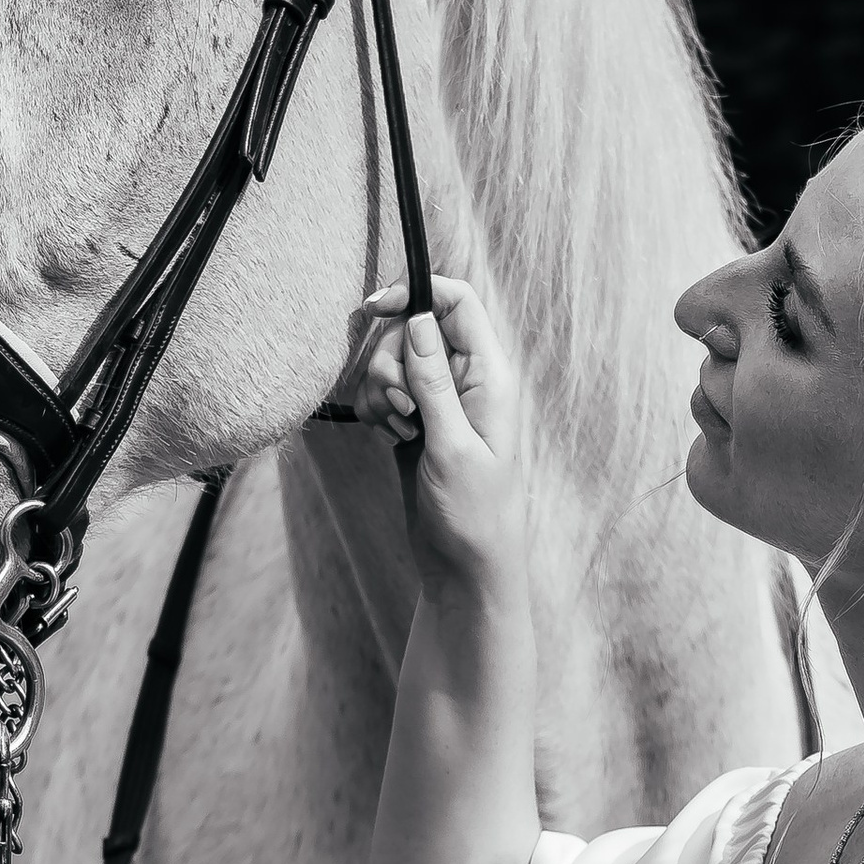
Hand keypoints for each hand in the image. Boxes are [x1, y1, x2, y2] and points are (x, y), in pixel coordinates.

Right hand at [350, 274, 526, 598]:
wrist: (464, 568)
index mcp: (489, 377)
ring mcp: (439, 401)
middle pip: (414, 329)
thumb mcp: (452, 445)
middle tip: (402, 408)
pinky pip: (384, 392)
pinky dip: (376, 407)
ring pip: (393, 361)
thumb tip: (420, 319)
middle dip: (392, 359)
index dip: (416, 295)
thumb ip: (434, 381)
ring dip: (381, 387)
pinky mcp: (416, 421)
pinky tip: (388, 436)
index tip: (374, 309)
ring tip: (399, 429)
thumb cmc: (474, 514)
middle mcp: (467, 381)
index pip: (457, 302)